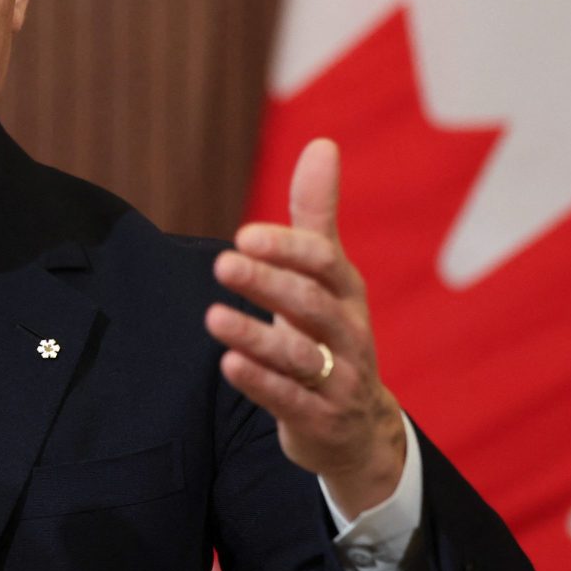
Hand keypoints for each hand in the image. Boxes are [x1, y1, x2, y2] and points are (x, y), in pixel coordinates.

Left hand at [204, 138, 405, 516]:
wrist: (358, 426)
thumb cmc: (330, 332)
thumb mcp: (328, 276)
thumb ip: (317, 214)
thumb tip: (322, 143)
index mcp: (347, 293)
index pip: (324, 263)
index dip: (287, 248)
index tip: (245, 234)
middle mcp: (348, 333)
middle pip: (310, 304)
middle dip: (268, 284)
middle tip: (223, 264)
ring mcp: (338, 379)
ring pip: (299, 355)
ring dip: (256, 336)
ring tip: (213, 317)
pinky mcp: (319, 419)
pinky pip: (290, 400)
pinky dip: (261, 382)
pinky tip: (229, 364)